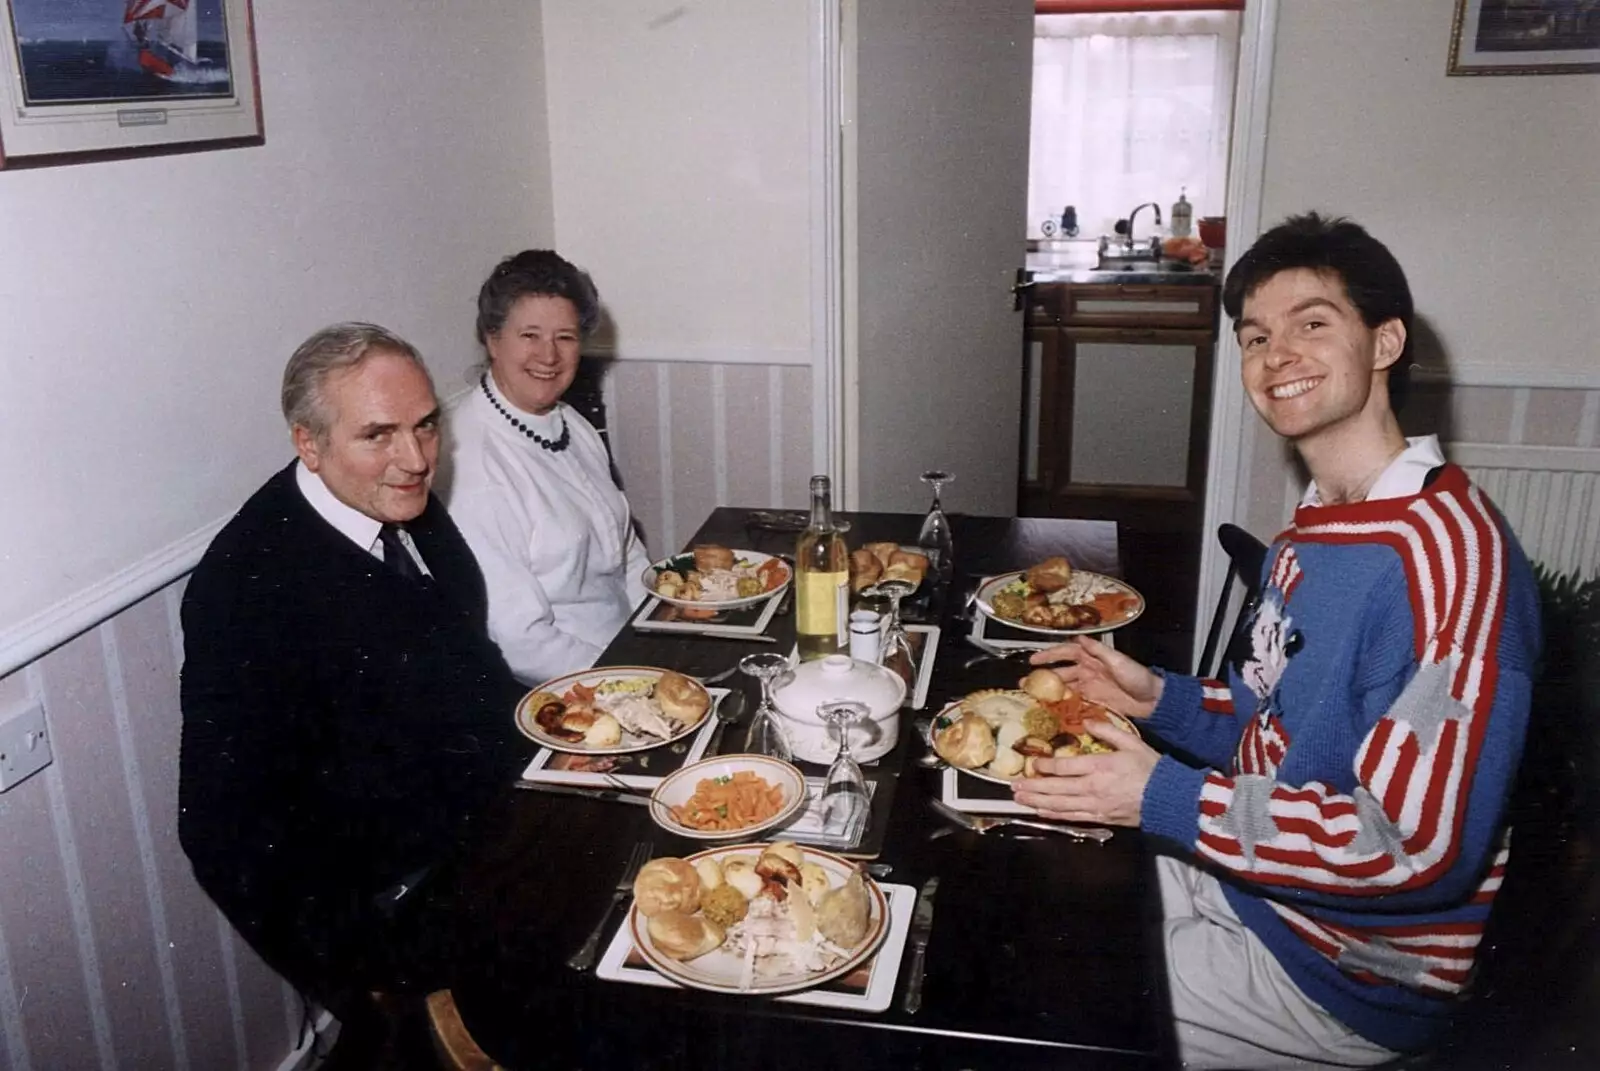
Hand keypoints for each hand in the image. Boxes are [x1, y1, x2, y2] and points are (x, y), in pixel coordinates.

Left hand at [1011, 717, 1157, 825]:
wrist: (1169, 798)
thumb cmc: (1152, 769)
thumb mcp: (1132, 742)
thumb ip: (1107, 730)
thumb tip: (1087, 720)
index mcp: (1099, 766)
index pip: (1064, 766)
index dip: (1045, 765)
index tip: (1032, 764)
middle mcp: (1092, 787)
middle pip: (1055, 788)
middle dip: (1032, 787)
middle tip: (1013, 785)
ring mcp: (1095, 805)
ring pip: (1059, 805)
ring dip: (1037, 802)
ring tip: (1019, 799)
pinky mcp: (1100, 818)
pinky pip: (1072, 817)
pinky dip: (1054, 815)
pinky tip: (1041, 813)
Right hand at [1028, 636, 1162, 717]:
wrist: (1152, 700)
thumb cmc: (1138, 677)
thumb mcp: (1119, 661)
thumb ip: (1099, 650)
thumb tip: (1081, 638)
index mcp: (1093, 658)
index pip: (1066, 653)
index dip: (1050, 655)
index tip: (1033, 660)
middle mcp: (1088, 670)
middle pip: (1061, 671)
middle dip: (1043, 675)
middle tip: (1025, 681)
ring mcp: (1090, 686)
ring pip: (1064, 686)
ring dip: (1049, 690)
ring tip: (1033, 695)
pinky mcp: (1094, 700)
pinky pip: (1074, 700)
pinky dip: (1062, 702)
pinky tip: (1050, 707)